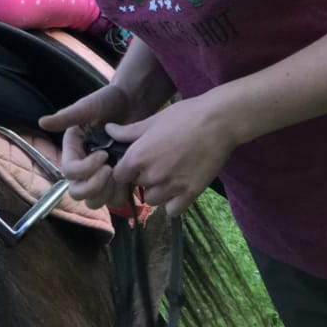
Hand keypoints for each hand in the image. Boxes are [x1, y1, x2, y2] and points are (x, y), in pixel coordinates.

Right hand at [38, 82, 139, 209]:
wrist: (134, 102)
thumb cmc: (109, 101)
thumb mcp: (87, 107)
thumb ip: (67, 116)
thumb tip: (42, 122)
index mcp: (73, 150)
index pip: (69, 171)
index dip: (85, 169)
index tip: (104, 155)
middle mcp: (83, 167)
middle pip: (77, 192)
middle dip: (93, 187)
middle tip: (110, 171)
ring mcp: (100, 176)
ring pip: (94, 201)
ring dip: (106, 194)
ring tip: (120, 176)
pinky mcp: (117, 181)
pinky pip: (114, 200)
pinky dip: (120, 194)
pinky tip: (130, 179)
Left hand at [107, 92, 237, 216]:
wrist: (218, 122)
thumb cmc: (184, 115)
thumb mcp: (152, 121)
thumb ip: (128, 132)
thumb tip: (108, 130)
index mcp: (138, 157)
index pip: (118, 175)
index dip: (124, 169)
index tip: (134, 163)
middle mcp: (152, 175)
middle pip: (136, 186)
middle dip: (142, 177)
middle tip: (156, 163)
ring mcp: (171, 187)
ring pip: (152, 200)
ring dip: (156, 191)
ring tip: (168, 175)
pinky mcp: (190, 194)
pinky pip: (172, 210)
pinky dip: (173, 203)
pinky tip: (178, 188)